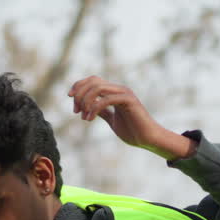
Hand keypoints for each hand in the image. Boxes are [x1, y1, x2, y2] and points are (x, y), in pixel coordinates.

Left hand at [67, 76, 195, 160]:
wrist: (148, 139)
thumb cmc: (133, 131)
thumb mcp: (112, 120)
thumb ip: (102, 111)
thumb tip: (89, 107)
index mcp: (114, 92)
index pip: (93, 80)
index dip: (79, 86)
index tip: (71, 99)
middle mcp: (119, 89)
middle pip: (93, 81)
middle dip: (80, 94)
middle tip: (76, 111)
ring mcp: (124, 93)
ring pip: (98, 87)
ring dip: (86, 101)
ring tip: (84, 117)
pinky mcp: (129, 101)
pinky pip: (106, 99)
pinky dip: (94, 108)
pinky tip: (90, 118)